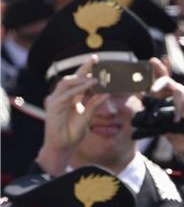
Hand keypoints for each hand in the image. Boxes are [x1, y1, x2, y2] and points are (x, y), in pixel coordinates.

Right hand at [37, 56, 108, 173]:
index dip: (87, 69)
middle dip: (83, 68)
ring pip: (67, 83)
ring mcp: (56, 100)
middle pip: (72, 77)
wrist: (63, 146)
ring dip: (81, 78)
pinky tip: (87, 86)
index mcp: (72, 97)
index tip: (97, 60)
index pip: (79, 80)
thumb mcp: (88, 117)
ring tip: (95, 77)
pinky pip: (65, 95)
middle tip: (95, 61)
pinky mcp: (53, 107)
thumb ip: (95, 105)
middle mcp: (63, 96)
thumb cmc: (73, 132)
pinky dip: (76, 89)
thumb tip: (107, 93)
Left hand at [148, 58, 183, 171]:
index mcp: (164, 93)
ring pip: (180, 92)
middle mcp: (174, 89)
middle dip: (159, 80)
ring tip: (176, 119)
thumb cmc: (168, 126)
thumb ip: (147, 111)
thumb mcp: (155, 119)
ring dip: (177, 106)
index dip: (157, 67)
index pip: (160, 77)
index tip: (152, 60)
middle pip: (167, 79)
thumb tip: (135, 105)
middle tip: (151, 91)